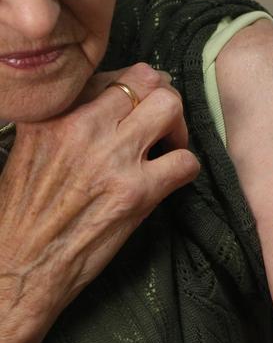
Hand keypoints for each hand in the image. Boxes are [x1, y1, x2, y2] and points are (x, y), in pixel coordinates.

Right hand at [0, 62, 199, 342]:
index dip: (134, 89)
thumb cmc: (23, 211)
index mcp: (53, 115)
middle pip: (148, 81)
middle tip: (161, 124)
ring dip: (178, 127)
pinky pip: (186, 161)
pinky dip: (186, 167)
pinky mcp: (136, 194)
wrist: (16, 267)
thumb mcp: (30, 147)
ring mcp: (112, 159)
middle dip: (162, 98)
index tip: (136, 106)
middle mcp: (82, 128)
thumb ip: (65, 118)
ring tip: (168, 146)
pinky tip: (170, 179)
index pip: (114, 75)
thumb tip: (109, 99)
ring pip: (170, 108)